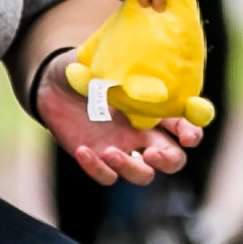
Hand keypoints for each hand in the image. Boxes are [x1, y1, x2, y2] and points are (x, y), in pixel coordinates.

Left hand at [33, 65, 201, 186]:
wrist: (50, 83)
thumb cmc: (84, 69)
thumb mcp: (102, 66)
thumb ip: (122, 76)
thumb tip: (144, 89)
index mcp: (152, 109)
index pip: (184, 125)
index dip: (192, 133)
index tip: (187, 137)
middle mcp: (143, 132)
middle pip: (172, 159)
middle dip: (168, 160)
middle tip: (151, 154)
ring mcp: (122, 148)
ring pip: (143, 174)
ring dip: (132, 168)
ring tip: (109, 151)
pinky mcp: (98, 159)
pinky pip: (107, 177)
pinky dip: (97, 169)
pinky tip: (83, 150)